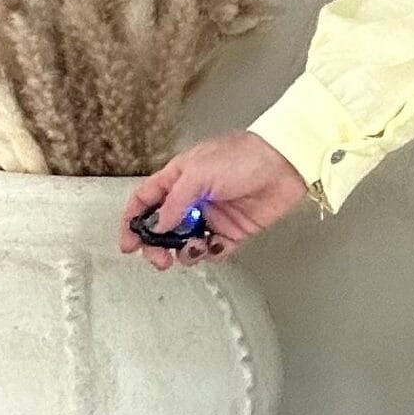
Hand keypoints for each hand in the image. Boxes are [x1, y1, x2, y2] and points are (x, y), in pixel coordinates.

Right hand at [117, 133, 308, 270]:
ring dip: (185, 251)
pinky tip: (216, 244)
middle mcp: (193, 199)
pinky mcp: (234, 231)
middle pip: (163, 229)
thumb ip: (174, 202)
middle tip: (158, 258)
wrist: (284, 164)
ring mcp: (213, 216)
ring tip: (193, 247)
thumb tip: (157, 226)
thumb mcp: (199, 173)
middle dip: (156, 246)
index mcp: (179, 179)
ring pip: (187, 243)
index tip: (128, 244)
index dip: (133, 222)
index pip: (146, 201)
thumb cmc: (243, 156)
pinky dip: (212, 252)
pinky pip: (215, 250)